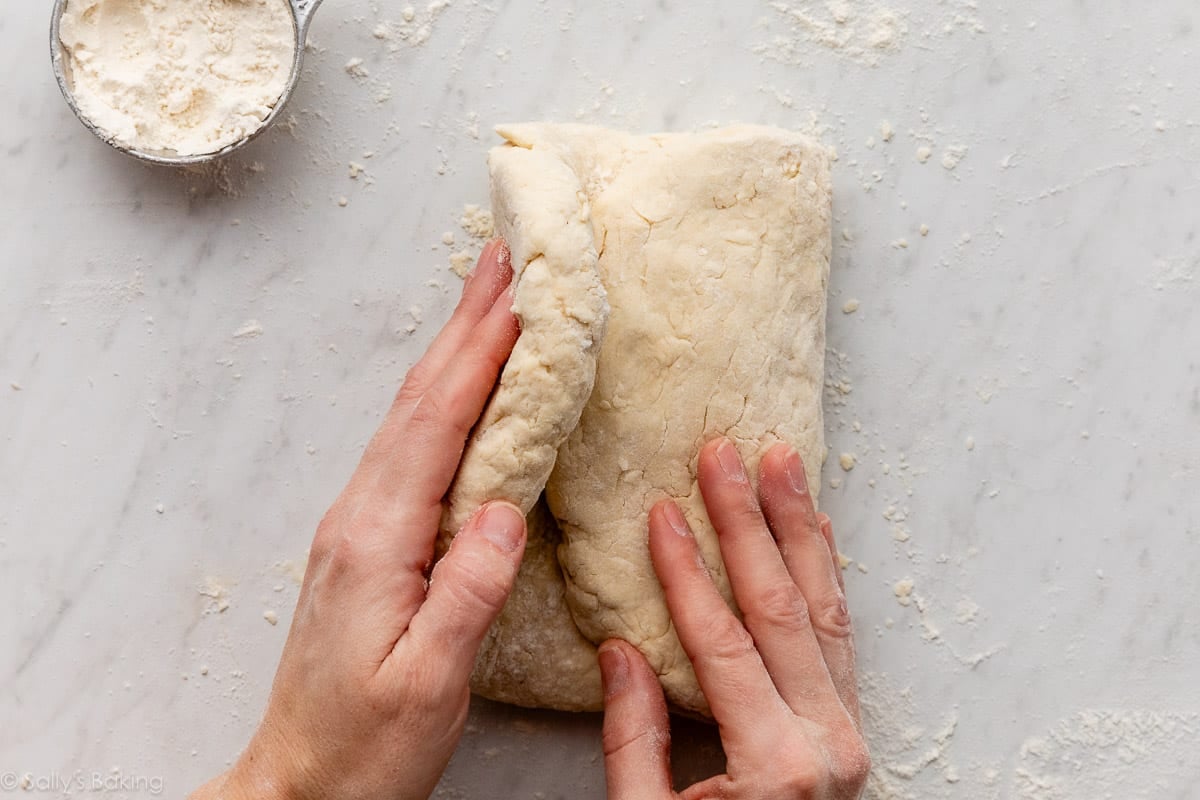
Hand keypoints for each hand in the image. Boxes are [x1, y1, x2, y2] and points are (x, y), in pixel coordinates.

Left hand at [192, 240, 527, 799]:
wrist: (298, 782)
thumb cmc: (363, 744)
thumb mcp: (426, 682)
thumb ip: (465, 591)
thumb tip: (504, 507)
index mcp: (376, 538)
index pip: (437, 424)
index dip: (481, 353)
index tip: (519, 291)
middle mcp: (360, 515)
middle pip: (418, 400)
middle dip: (465, 323)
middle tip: (502, 256)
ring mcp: (359, 524)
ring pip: (411, 416)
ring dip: (452, 351)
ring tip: (489, 301)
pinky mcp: (368, 539)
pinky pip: (410, 447)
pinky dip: (442, 398)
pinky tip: (462, 388)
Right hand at [598, 438, 869, 799]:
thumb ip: (637, 741)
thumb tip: (621, 652)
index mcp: (775, 768)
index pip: (724, 644)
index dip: (686, 574)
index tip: (661, 514)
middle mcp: (825, 741)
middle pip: (780, 608)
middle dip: (748, 524)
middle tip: (723, 455)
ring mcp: (846, 730)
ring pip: (824, 608)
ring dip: (798, 528)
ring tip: (781, 463)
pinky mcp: (848, 725)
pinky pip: (841, 634)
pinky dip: (827, 573)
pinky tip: (813, 526)